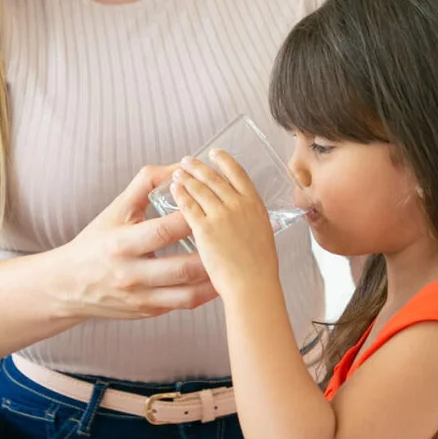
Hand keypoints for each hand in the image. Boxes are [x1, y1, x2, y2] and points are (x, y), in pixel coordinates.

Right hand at [58, 165, 217, 319]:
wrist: (68, 286)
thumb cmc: (95, 243)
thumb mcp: (115, 210)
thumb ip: (146, 185)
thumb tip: (178, 167)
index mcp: (120, 244)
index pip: (162, 231)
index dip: (190, 218)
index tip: (211, 207)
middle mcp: (130, 274)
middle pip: (180, 268)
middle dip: (209, 254)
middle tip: (231, 240)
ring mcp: (140, 297)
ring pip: (186, 294)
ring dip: (212, 279)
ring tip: (230, 262)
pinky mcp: (148, 312)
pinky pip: (182, 305)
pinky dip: (203, 293)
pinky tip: (218, 279)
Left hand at [169, 151, 279, 295]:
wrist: (253, 284)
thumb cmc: (260, 267)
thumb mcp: (264, 235)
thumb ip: (252, 221)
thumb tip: (247, 218)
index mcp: (255, 204)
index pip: (238, 173)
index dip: (224, 161)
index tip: (215, 154)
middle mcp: (239, 205)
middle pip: (214, 178)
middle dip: (198, 167)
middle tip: (187, 161)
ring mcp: (221, 215)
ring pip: (199, 188)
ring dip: (186, 178)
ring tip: (177, 174)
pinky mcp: (205, 228)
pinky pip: (189, 206)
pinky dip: (180, 194)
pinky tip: (174, 190)